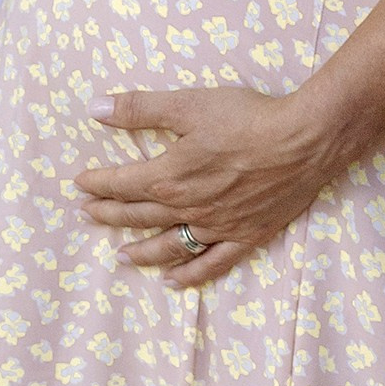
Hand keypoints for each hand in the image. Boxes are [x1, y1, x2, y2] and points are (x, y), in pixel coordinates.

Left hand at [74, 83, 344, 288]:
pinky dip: (189, 274)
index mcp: (170, 176)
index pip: (122, 184)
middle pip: (139, 215)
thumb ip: (139, 109)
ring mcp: (217, 226)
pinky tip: (173, 281)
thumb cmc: (248, 118)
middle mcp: (188, 208)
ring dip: (141, 251)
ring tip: (120, 257)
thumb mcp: (188, 105)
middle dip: (109, 215)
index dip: (97, 184)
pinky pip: (211, 263)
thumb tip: (94, 109)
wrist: (305, 140)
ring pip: (169, 245)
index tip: (79, 184)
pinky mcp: (246, 236)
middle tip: (87, 216)